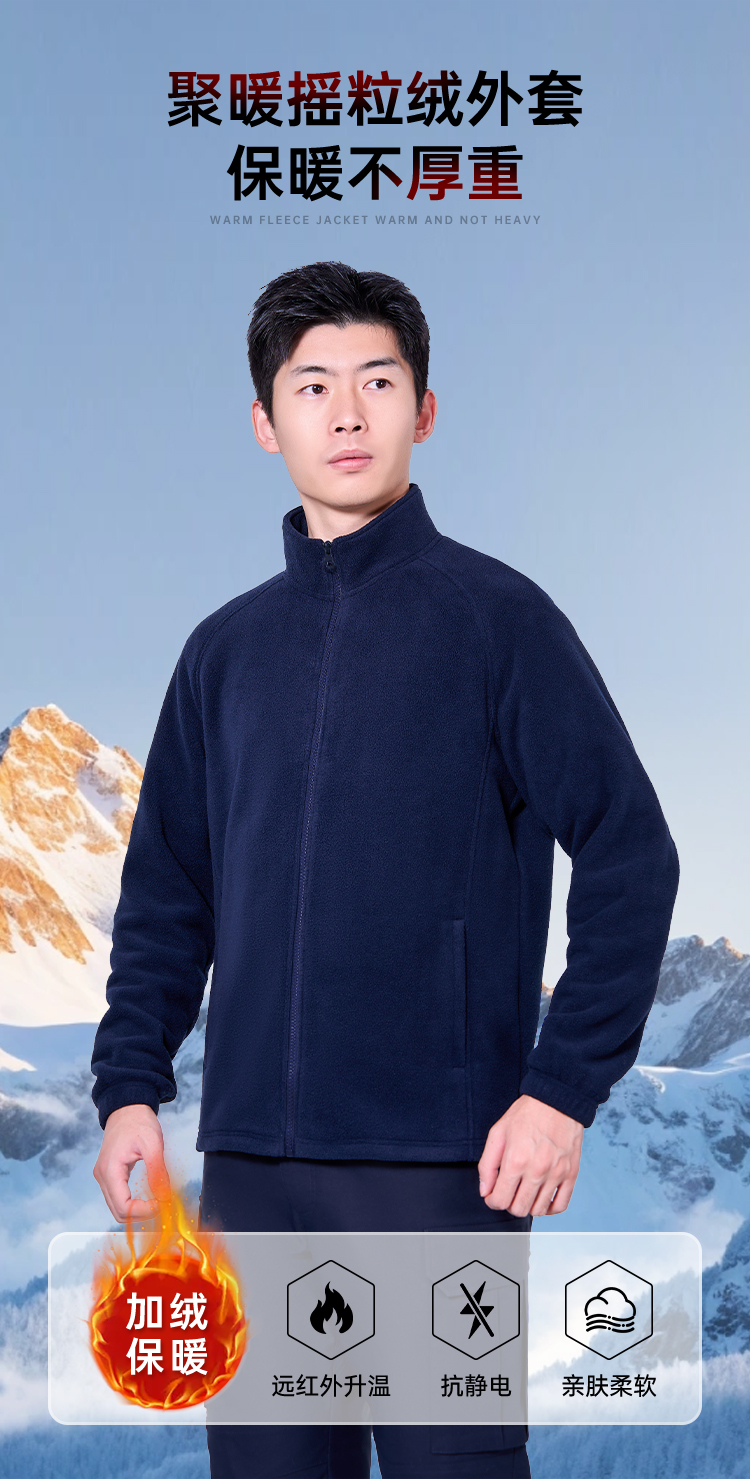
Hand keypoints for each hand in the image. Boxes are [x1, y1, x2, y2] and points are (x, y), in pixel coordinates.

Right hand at [93, 1104, 171, 1223]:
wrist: (127, 1108)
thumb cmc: (138, 1122)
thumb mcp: (153, 1144)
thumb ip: (157, 1172)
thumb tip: (164, 1197)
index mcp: (110, 1170)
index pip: (122, 1207)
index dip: (143, 1211)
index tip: (162, 1205)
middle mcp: (102, 1176)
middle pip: (118, 1212)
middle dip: (141, 1215)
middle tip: (162, 1207)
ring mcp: (103, 1176)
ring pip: (117, 1207)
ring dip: (136, 1211)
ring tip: (157, 1203)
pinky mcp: (109, 1175)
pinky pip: (118, 1198)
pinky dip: (132, 1203)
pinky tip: (148, 1198)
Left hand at [477, 1094, 583, 1216]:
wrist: (556, 1101)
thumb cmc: (526, 1114)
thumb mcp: (498, 1133)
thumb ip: (487, 1165)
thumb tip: (485, 1191)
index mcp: (516, 1161)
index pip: (500, 1200)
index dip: (492, 1201)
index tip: (493, 1195)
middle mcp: (537, 1171)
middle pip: (518, 1209)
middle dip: (508, 1204)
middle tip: (508, 1191)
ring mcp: (556, 1174)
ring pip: (538, 1210)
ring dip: (528, 1205)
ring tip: (524, 1191)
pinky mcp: (571, 1174)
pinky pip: (560, 1205)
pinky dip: (549, 1207)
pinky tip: (541, 1196)